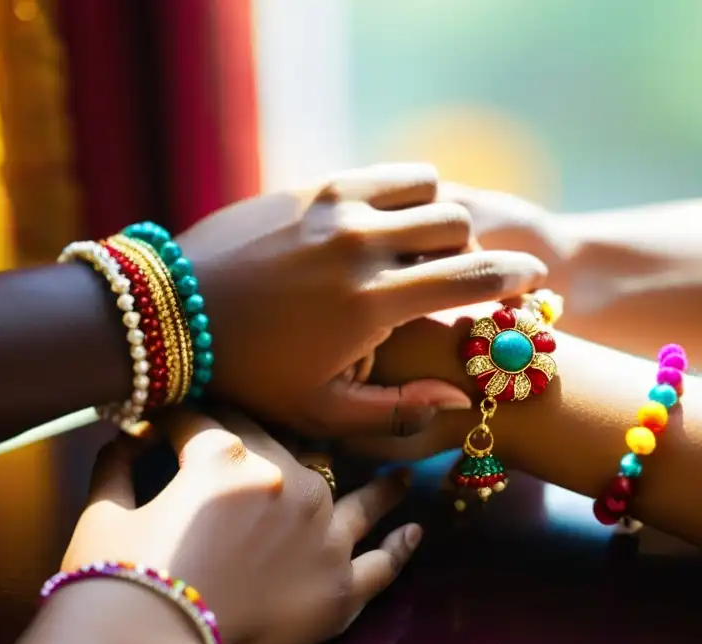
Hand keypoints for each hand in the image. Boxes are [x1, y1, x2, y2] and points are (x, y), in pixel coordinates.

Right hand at [62, 409, 420, 643]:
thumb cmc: (121, 574)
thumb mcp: (106, 510)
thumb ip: (117, 465)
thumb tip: (125, 438)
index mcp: (229, 457)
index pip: (204, 421)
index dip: (179, 420)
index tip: (167, 425)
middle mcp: (289, 481)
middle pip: (280, 449)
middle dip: (256, 437)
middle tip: (252, 439)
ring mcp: (324, 533)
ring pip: (360, 498)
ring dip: (379, 486)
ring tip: (400, 477)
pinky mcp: (341, 585)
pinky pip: (381, 563)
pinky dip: (400, 547)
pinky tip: (415, 532)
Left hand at [181, 163, 547, 436]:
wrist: (168, 316)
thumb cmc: (249, 374)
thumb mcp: (322, 411)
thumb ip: (398, 409)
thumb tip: (462, 393)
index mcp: (373, 301)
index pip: (474, 276)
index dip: (517, 277)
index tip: (534, 278)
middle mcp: (362, 242)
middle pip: (457, 224)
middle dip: (473, 249)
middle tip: (460, 275)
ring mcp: (333, 206)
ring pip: (423, 186)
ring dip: (437, 213)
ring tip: (423, 243)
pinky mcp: (307, 185)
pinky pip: (379, 173)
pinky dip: (398, 193)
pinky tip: (383, 222)